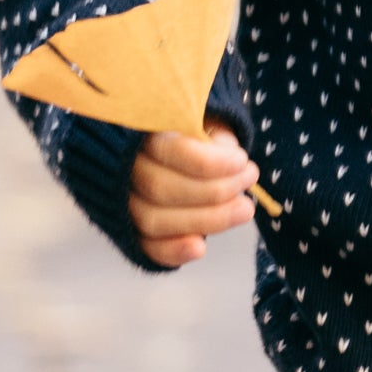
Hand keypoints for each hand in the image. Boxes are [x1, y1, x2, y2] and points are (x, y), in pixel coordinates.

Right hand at [131, 124, 256, 268]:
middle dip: (214, 192)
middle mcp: (122, 167)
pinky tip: (200, 247)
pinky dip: (172, 251)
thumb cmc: (191, 133)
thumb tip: (229, 158)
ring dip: (205, 220)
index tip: (241, 161)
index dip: (208, 162)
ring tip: (244, 209)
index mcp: (139, 131)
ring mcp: (121, 201)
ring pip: (152, 220)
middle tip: (249, 181)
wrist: (170, 146)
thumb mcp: (204, 121)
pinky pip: (145, 247)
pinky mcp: (130, 230)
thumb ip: (213, 137)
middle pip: (160, 188)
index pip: (169, 150)